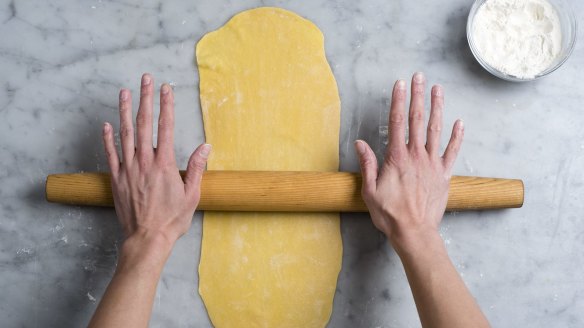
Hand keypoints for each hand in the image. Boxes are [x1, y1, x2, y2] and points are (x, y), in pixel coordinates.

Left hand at [102, 73, 210, 247]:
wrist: (147, 239)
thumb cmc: (171, 220)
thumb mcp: (192, 195)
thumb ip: (196, 168)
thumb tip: (205, 147)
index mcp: (164, 164)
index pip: (166, 127)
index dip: (166, 105)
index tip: (166, 88)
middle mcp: (144, 162)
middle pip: (144, 124)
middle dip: (145, 99)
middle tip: (145, 79)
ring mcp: (128, 169)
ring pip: (125, 134)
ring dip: (124, 111)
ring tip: (124, 92)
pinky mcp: (116, 179)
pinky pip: (111, 154)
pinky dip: (108, 138)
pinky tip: (107, 124)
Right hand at [355, 72, 462, 253]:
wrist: (414, 232)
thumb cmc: (390, 214)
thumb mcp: (369, 191)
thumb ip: (367, 164)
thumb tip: (360, 143)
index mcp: (396, 158)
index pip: (397, 123)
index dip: (398, 101)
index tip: (399, 84)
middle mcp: (416, 156)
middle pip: (417, 120)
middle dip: (418, 96)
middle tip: (419, 77)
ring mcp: (432, 164)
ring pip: (436, 130)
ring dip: (437, 108)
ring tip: (438, 89)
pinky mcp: (444, 175)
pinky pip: (452, 152)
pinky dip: (456, 137)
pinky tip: (459, 122)